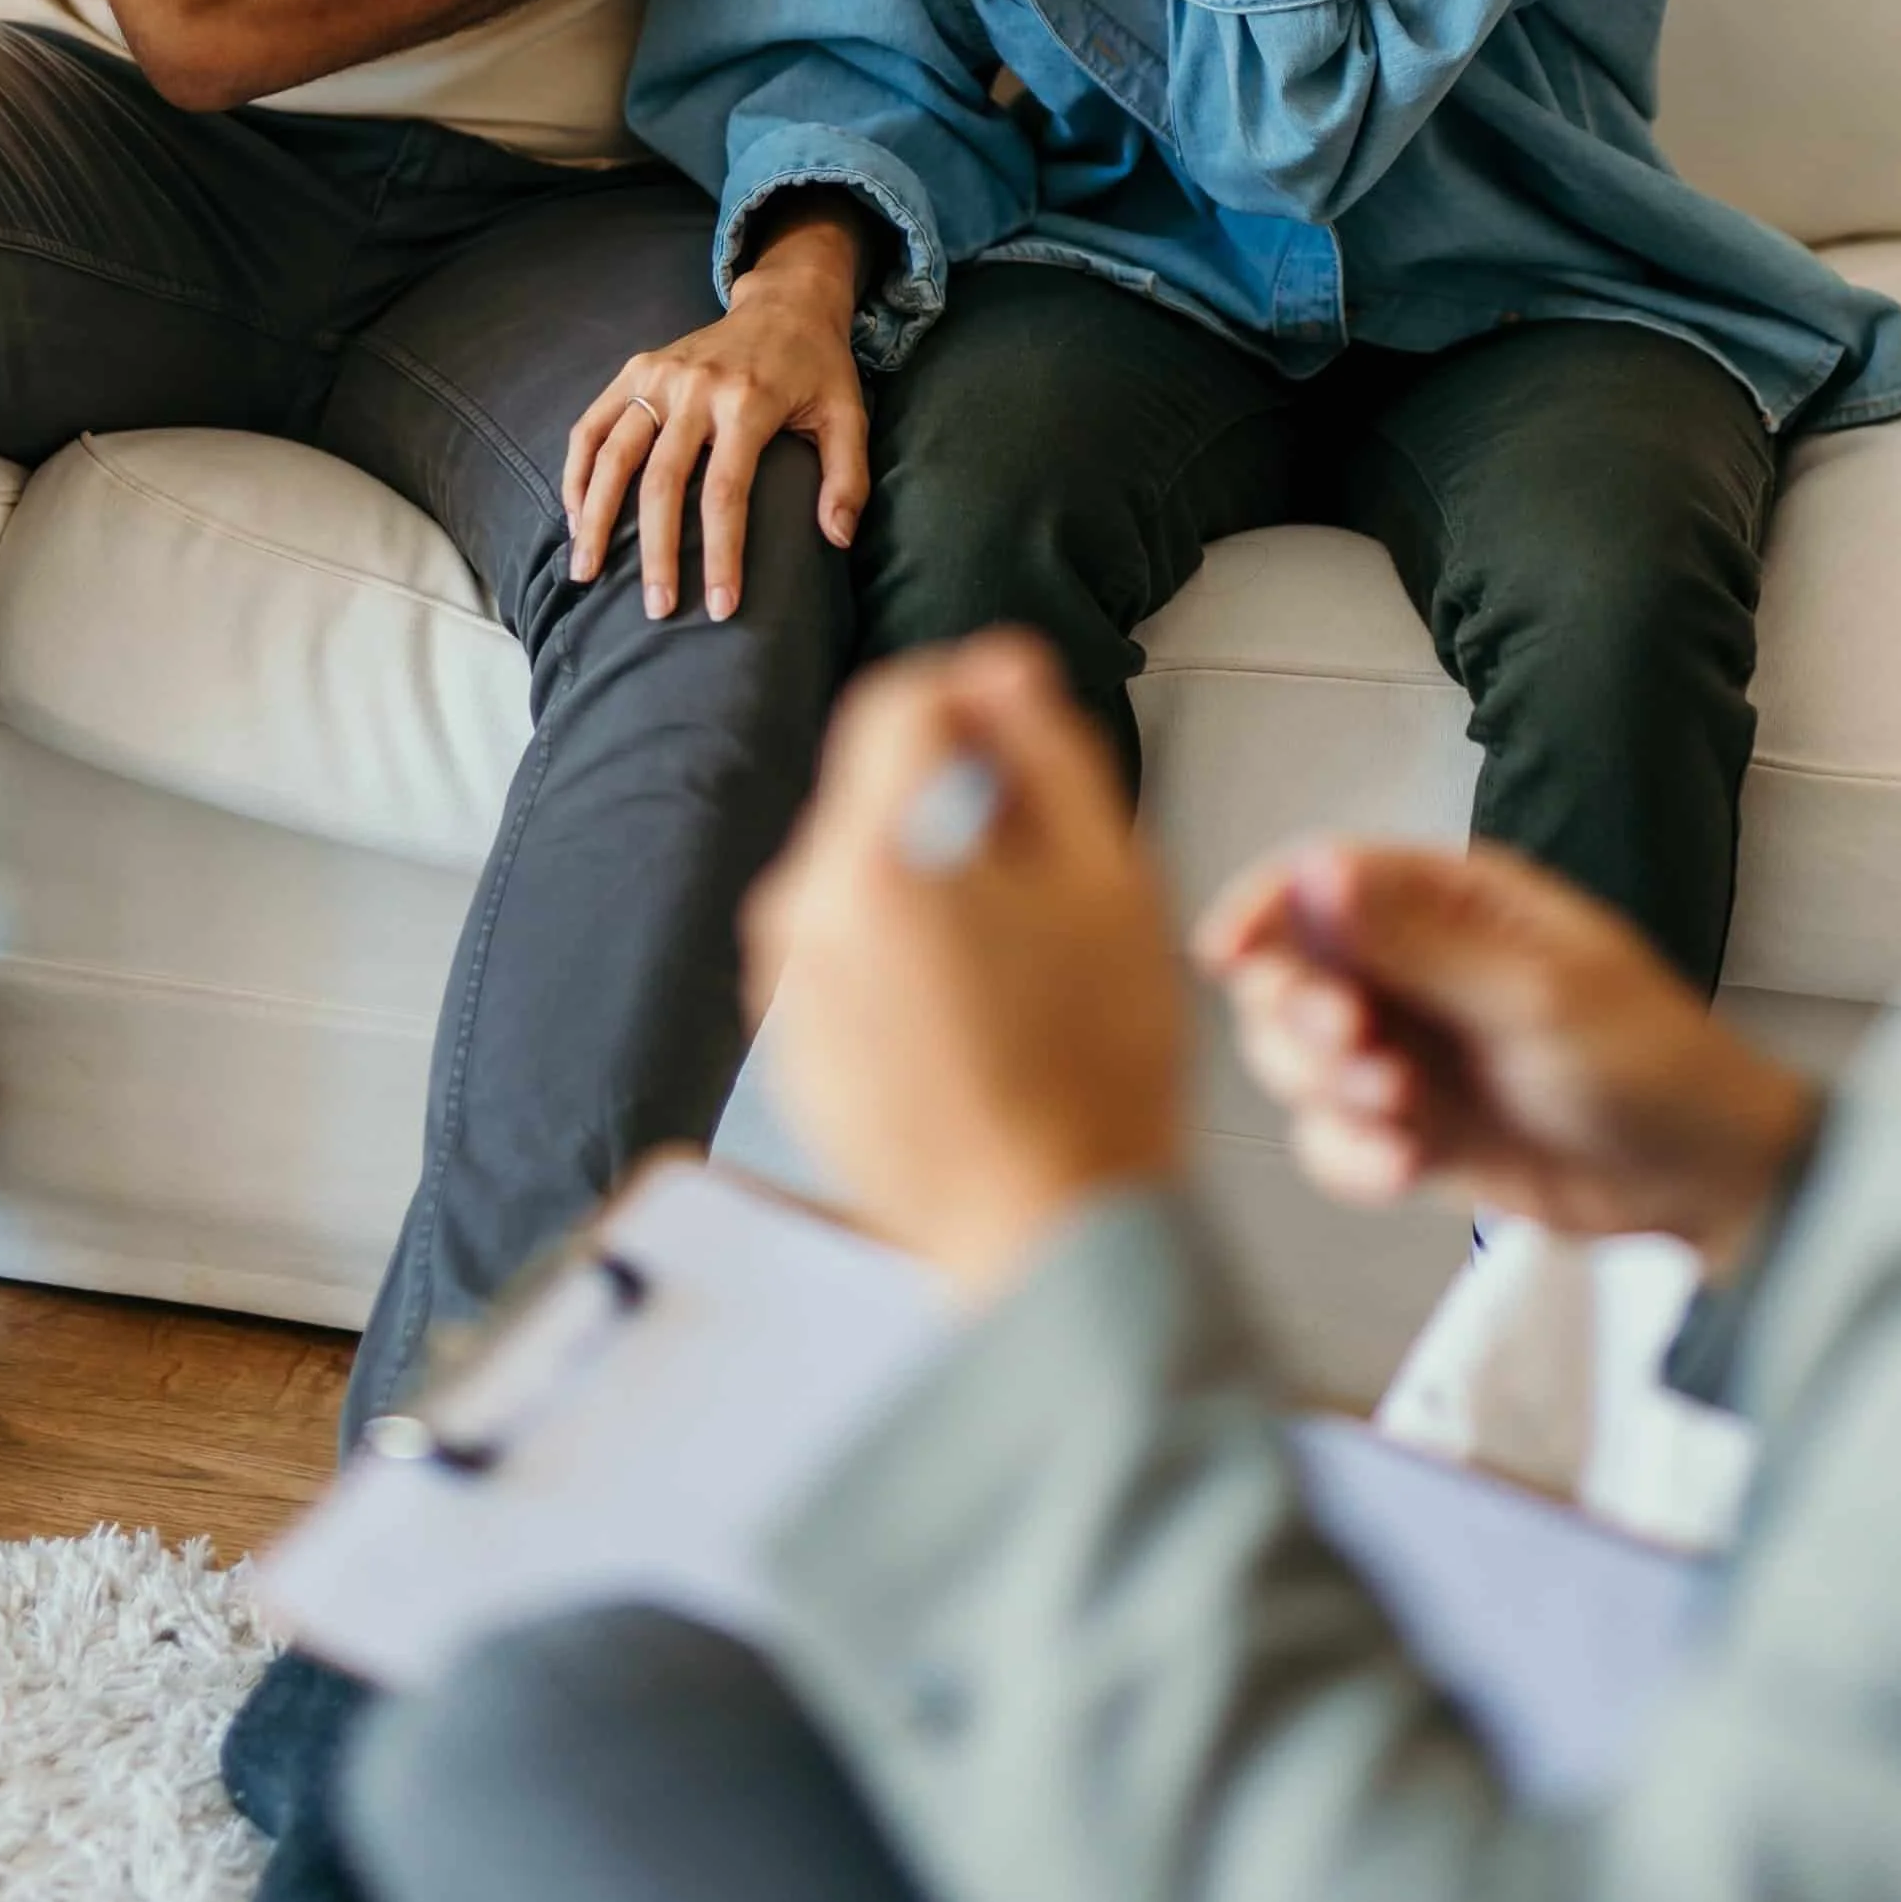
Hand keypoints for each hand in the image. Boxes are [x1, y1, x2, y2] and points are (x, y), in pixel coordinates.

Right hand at [563, 202, 873, 615]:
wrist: (784, 302)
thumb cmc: (817, 370)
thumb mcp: (848, 415)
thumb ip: (847, 477)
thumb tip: (836, 540)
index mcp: (749, 401)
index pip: (726, 492)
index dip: (722, 554)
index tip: (720, 607)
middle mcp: (697, 387)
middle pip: (662, 481)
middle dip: (657, 552)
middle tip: (655, 610)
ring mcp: (660, 375)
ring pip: (613, 454)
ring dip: (596, 517)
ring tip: (587, 572)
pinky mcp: (636, 368)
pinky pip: (593, 424)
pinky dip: (578, 470)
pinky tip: (576, 515)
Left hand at [746, 632, 1189, 1292]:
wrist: (1051, 1233)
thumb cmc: (1099, 1060)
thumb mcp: (1111, 874)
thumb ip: (1049, 746)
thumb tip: (1000, 667)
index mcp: (879, 853)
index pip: (898, 702)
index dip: (972, 695)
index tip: (1027, 732)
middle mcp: (806, 908)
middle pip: (876, 790)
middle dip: (956, 800)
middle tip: (1050, 875)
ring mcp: (788, 986)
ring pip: (858, 870)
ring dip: (928, 876)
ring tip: (1018, 960)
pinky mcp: (791, 1050)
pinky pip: (842, 952)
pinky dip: (899, 952)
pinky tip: (976, 1017)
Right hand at [1197, 839, 1820, 1277]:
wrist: (1701, 1180)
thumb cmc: (1647, 1062)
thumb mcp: (1538, 996)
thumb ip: (1420, 943)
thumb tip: (1319, 872)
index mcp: (1448, 901)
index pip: (1321, 880)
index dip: (1260, 911)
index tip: (1222, 955)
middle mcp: (1413, 965)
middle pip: (1289, 974)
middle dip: (1302, 1020)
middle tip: (1358, 1055)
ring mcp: (1408, 1049)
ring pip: (1298, 1063)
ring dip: (1328, 1096)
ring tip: (1403, 1121)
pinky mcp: (1412, 1128)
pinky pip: (1334, 1139)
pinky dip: (1351, 1158)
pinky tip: (1404, 1171)